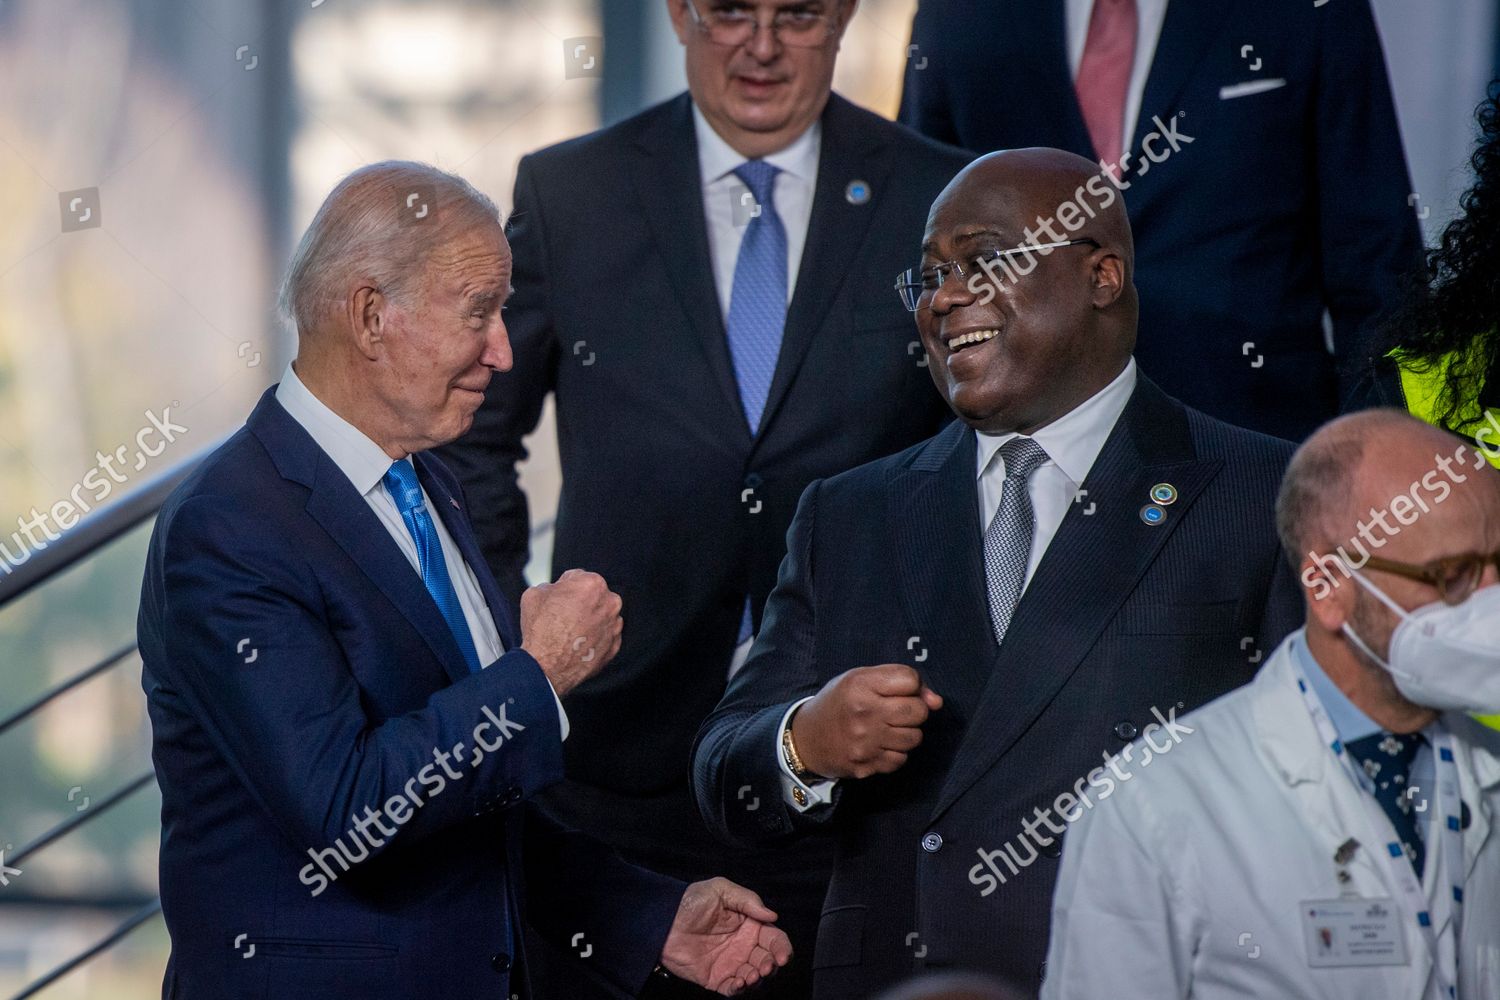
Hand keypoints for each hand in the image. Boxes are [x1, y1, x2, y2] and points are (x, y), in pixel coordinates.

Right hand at [519, 569, 621, 695]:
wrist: (546, 667)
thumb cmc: (540, 629)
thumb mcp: (535, 593)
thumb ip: (551, 586)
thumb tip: (555, 590)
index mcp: (593, 583)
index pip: (578, 578)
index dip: (564, 588)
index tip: (557, 600)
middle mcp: (610, 602)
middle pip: (593, 597)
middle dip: (581, 603)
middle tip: (563, 617)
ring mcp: (614, 626)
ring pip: (600, 617)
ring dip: (589, 621)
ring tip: (569, 633)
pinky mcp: (614, 646)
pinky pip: (603, 637)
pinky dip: (593, 639)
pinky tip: (577, 644)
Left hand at [660, 878, 792, 994]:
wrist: (663, 921)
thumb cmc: (692, 901)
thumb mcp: (721, 890)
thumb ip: (748, 901)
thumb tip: (773, 916)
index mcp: (750, 925)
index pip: (775, 939)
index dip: (783, 948)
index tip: (783, 956)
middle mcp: (744, 946)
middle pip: (768, 961)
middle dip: (772, 966)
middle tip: (767, 967)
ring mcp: (731, 963)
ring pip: (754, 978)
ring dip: (758, 980)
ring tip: (751, 976)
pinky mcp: (716, 978)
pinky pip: (733, 989)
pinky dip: (740, 990)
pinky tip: (738, 983)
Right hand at [791, 664, 942, 779]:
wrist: (807, 738)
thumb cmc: (839, 702)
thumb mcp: (860, 679)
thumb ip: (899, 681)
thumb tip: (937, 702)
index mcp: (860, 685)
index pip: (910, 680)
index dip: (910, 685)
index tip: (897, 690)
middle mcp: (864, 713)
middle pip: (918, 711)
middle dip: (914, 710)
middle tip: (897, 712)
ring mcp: (865, 743)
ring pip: (914, 738)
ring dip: (907, 733)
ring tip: (888, 728)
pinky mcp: (866, 766)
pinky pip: (901, 759)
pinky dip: (895, 752)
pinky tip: (880, 745)